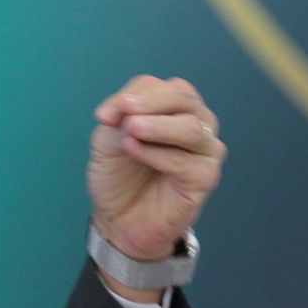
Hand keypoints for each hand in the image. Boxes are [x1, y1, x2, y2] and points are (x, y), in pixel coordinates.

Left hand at [89, 76, 225, 267]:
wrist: (118, 220)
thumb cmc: (118, 175)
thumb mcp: (107, 139)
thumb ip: (118, 118)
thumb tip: (127, 108)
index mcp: (172, 107)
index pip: (158, 87)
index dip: (130, 96)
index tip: (102, 116)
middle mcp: (196, 122)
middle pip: (183, 97)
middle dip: (151, 102)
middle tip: (125, 114)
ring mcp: (205, 149)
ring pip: (192, 127)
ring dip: (158, 126)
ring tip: (131, 131)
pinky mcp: (206, 177)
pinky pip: (187, 161)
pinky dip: (158, 154)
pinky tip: (136, 152)